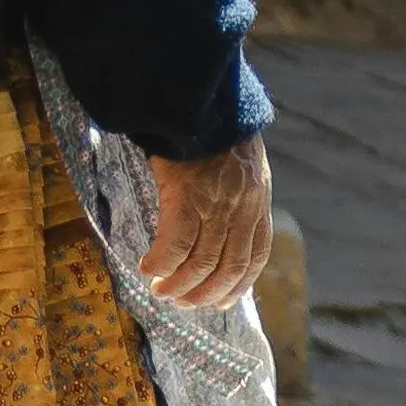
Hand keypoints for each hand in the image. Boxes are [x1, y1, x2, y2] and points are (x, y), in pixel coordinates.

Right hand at [140, 136, 271, 309]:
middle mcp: (241, 210)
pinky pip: (173, 245)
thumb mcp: (245, 165)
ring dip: (179, 285)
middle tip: (182, 304)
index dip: (237, 285)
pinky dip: (161, 264)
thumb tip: (225, 223)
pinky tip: (147, 269)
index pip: (254, 257)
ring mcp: (215, 206)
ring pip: (200, 262)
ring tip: (160, 293)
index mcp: (257, 202)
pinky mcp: (186, 198)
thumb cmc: (216, 128)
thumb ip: (242, 195)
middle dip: (204, 293)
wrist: (201, 102)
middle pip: (227, 267)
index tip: (221, 302)